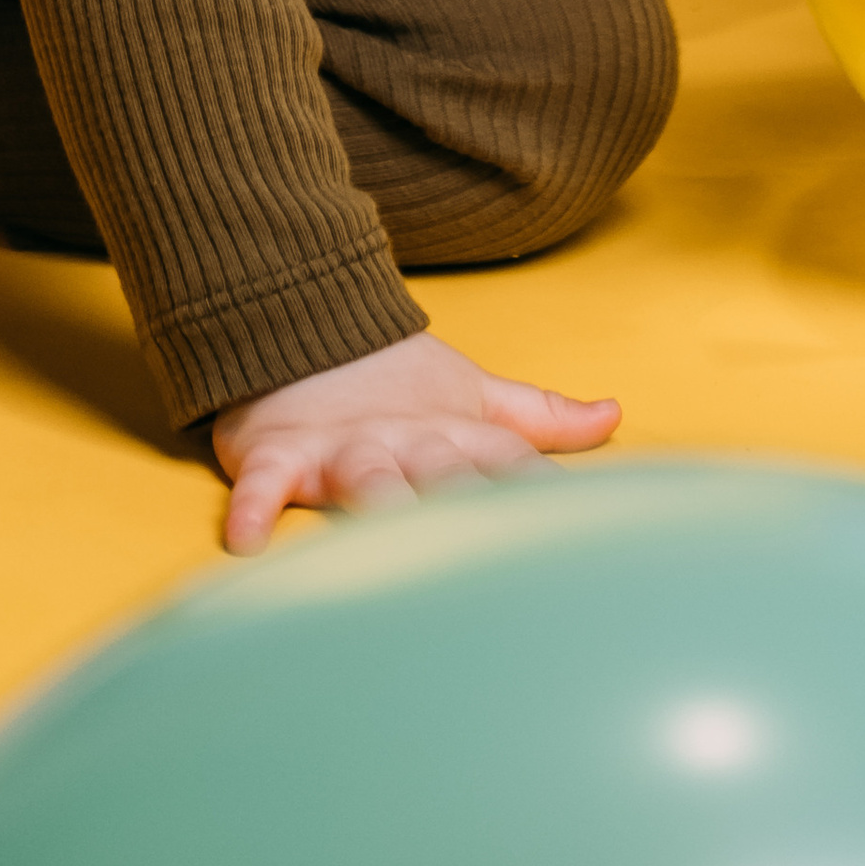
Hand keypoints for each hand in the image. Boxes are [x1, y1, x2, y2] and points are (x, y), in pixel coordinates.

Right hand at [211, 329, 618, 555]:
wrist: (302, 320)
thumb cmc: (395, 383)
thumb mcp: (474, 398)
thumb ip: (541, 418)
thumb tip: (616, 414)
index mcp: (456, 433)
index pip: (512, 467)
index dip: (546, 496)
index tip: (585, 538)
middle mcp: (406, 442)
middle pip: (445, 475)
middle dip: (473, 505)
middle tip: (502, 545)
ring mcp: (342, 447)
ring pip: (366, 477)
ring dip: (380, 500)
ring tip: (391, 529)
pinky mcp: (278, 451)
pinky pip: (264, 484)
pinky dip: (253, 508)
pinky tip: (247, 543)